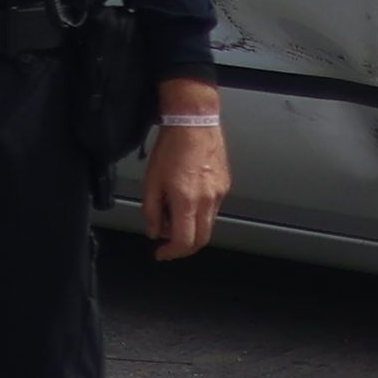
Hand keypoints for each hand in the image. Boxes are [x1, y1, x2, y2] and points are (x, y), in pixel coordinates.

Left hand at [145, 108, 229, 258]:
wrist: (194, 124)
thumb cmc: (171, 147)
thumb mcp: (151, 180)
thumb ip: (151, 210)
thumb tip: (154, 231)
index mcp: (187, 200)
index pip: (184, 240)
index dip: (171, 252)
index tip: (161, 253)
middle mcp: (208, 200)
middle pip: (202, 239)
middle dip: (184, 247)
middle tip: (167, 243)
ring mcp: (220, 194)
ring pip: (208, 224)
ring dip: (191, 228)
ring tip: (172, 214)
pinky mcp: (225, 186)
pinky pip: (213, 209)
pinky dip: (199, 213)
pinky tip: (185, 200)